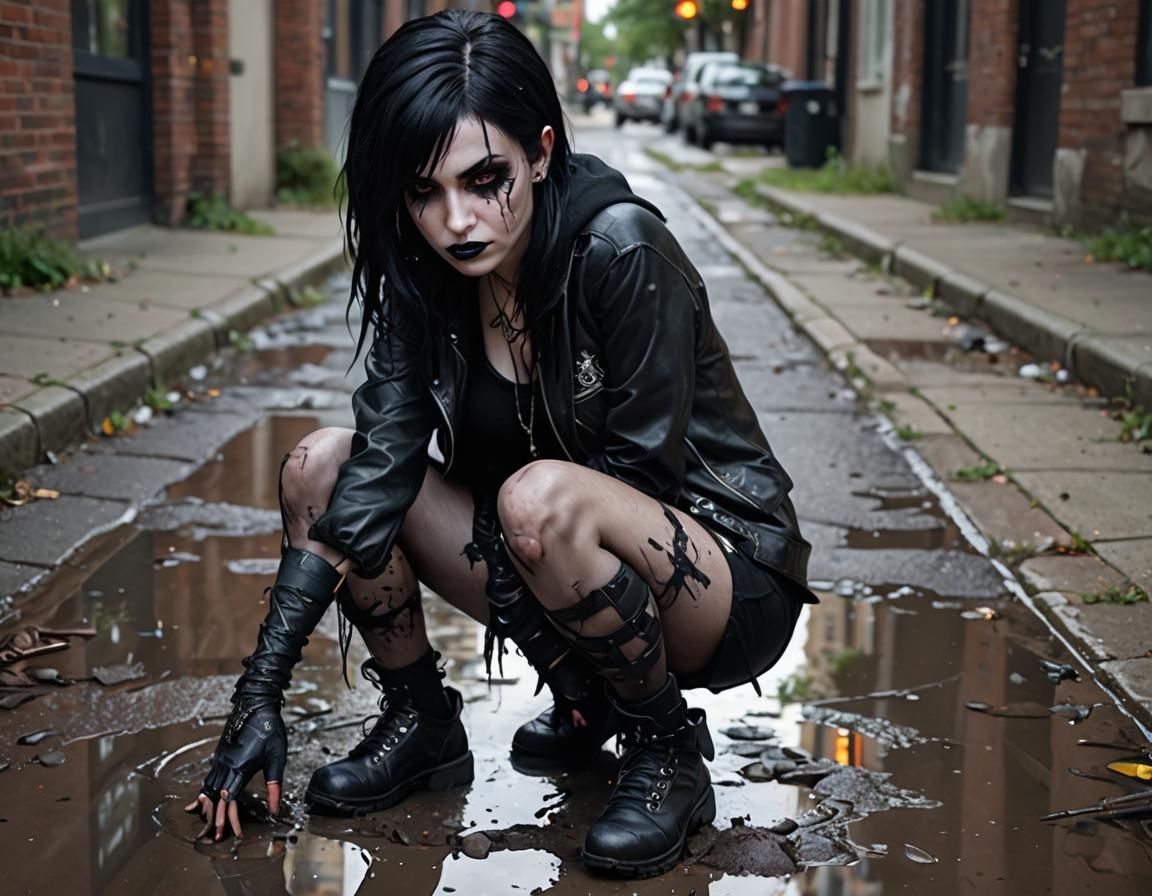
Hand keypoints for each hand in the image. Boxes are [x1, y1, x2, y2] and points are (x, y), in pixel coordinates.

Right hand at [184, 698, 286, 839]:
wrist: (256, 705)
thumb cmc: (269, 730)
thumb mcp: (276, 759)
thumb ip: (274, 786)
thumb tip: (275, 809)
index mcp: (238, 768)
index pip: (230, 800)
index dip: (232, 819)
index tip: (235, 833)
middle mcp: (224, 766)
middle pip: (216, 798)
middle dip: (216, 819)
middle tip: (217, 838)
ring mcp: (219, 760)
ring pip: (209, 789)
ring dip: (208, 808)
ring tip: (207, 824)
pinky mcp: (219, 756)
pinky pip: (208, 779)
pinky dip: (203, 793)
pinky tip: (198, 803)